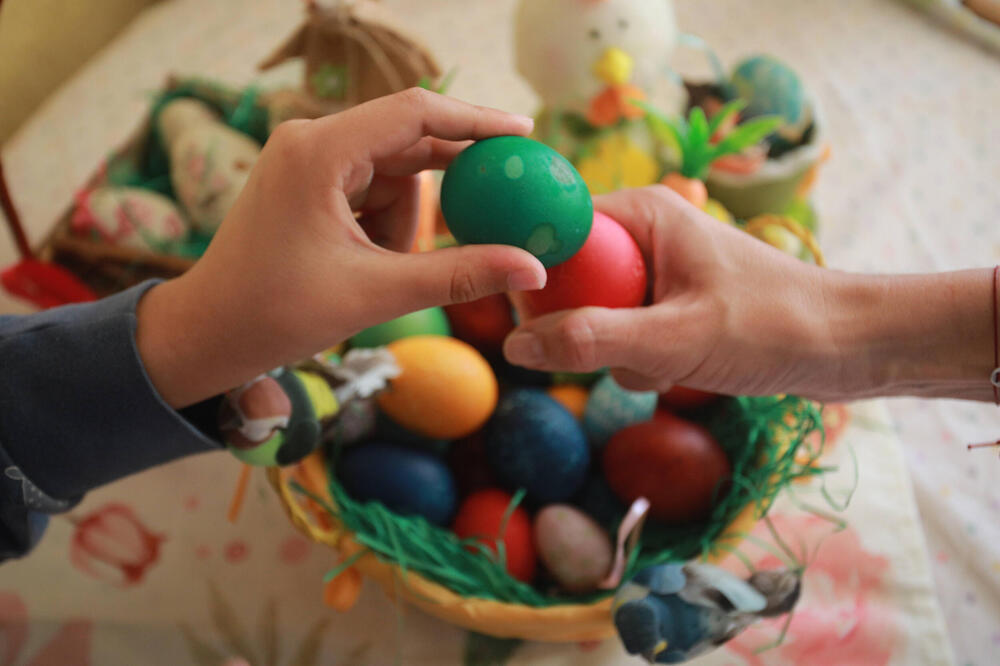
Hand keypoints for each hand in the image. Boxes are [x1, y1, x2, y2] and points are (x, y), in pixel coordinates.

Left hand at [138, 89, 545, 407]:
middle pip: (407, 148)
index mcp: (318, 151)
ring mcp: (306, 160)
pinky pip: (369, 193)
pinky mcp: (307, 182)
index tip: (523, 134)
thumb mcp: (376, 294)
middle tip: (486, 215)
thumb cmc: (275, 314)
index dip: (475, 120)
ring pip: (392, 178)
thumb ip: (460, 274)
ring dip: (400, 228)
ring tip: (374, 274)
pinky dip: (381, 230)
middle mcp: (310, 141)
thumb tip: (531, 266)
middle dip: (435, 197)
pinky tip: (363, 265)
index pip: (415, 113)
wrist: (207, 335)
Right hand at [503, 185, 994, 401]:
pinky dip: (639, 361)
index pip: (553, 227)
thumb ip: (591, 340)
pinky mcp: (669, 306)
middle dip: (584, 325)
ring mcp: (656, 273)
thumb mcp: (673, 339)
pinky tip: (676, 371)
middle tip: (616, 349)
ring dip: (615, 352)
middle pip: (569, 279)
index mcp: (640, 213)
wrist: (846, 347)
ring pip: (593, 315)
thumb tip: (514, 345)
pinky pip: (623, 334)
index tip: (525, 318)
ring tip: (664, 362)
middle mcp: (642, 235)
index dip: (531, 271)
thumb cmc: (770, 327)